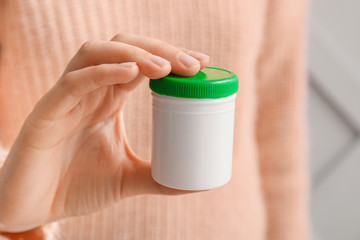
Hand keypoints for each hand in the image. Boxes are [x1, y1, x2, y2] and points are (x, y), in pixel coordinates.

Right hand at [0, 33, 209, 231]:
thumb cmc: (77, 187)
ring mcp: (68, 98)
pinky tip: (131, 72)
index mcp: (108, 100)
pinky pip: (75, 81)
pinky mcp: (48, 111)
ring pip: (98, 53)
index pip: (142, 64)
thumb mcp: (127, 178)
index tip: (202, 63)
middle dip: (160, 50)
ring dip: (135, 53)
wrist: (34, 207)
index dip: (171, 57)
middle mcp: (90, 91)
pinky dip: (103, 71)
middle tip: (192, 65)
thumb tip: (197, 183)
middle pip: (125, 49)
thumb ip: (158, 176)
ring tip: (165, 67)